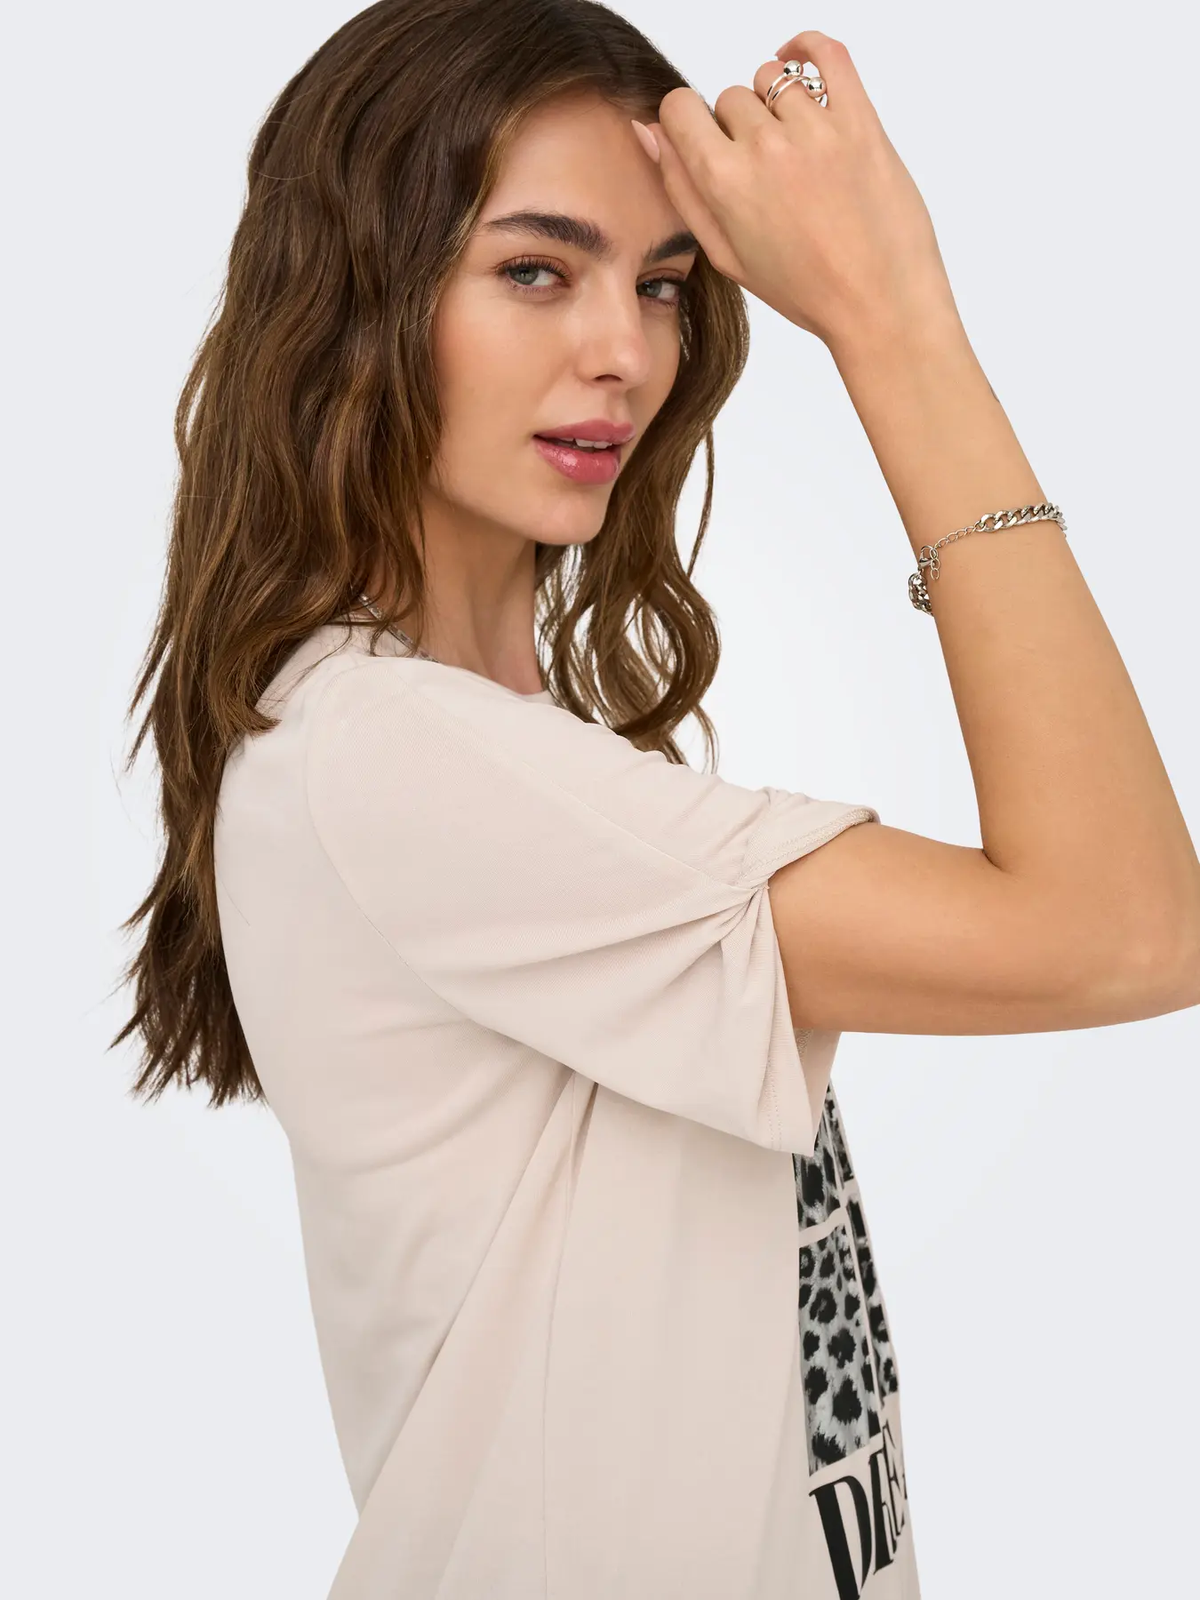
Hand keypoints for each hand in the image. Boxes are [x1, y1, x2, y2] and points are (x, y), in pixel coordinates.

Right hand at [641, 30, 961, 352]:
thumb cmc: (806, 289)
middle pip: (729, 97)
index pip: (680, 108)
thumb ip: (683, 191)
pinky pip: (825, 52)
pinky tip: (799, 62)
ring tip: (796, 145)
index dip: (687, 122)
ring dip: (777, 103)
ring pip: (772, 78)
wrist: (879, 301)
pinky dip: (806, 47)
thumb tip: (651, 134)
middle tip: (766, 171)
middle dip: (739, 126)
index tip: (703, 138)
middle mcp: (766, 148)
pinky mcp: (859, 118)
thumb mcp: (727, 256)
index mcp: (725, 183)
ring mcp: (815, 128)